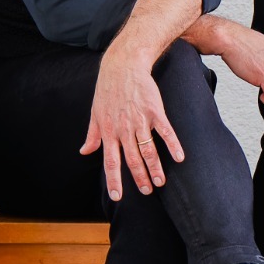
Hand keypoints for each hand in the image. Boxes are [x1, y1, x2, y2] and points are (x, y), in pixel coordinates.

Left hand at [80, 48, 184, 200]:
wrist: (123, 66)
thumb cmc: (108, 89)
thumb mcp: (95, 113)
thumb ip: (92, 135)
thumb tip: (84, 151)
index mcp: (108, 132)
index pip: (110, 162)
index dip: (114, 180)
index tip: (117, 197)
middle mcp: (123, 129)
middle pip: (132, 159)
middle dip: (139, 178)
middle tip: (147, 192)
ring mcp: (139, 120)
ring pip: (148, 149)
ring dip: (155, 168)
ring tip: (160, 182)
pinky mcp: (154, 111)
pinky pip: (165, 131)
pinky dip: (172, 145)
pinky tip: (179, 157)